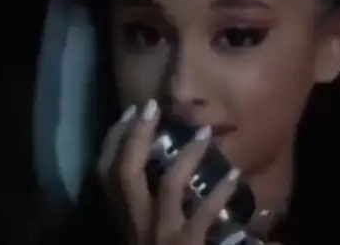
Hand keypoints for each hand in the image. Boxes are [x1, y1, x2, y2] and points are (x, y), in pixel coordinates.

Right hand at [97, 99, 241, 244]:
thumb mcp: (150, 239)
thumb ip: (151, 214)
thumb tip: (163, 175)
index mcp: (126, 223)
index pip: (106, 176)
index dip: (113, 142)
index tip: (130, 114)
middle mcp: (137, 228)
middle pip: (125, 174)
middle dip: (136, 138)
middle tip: (151, 108)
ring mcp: (161, 238)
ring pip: (167, 186)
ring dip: (187, 157)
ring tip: (205, 133)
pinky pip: (203, 216)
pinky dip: (219, 194)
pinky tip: (233, 177)